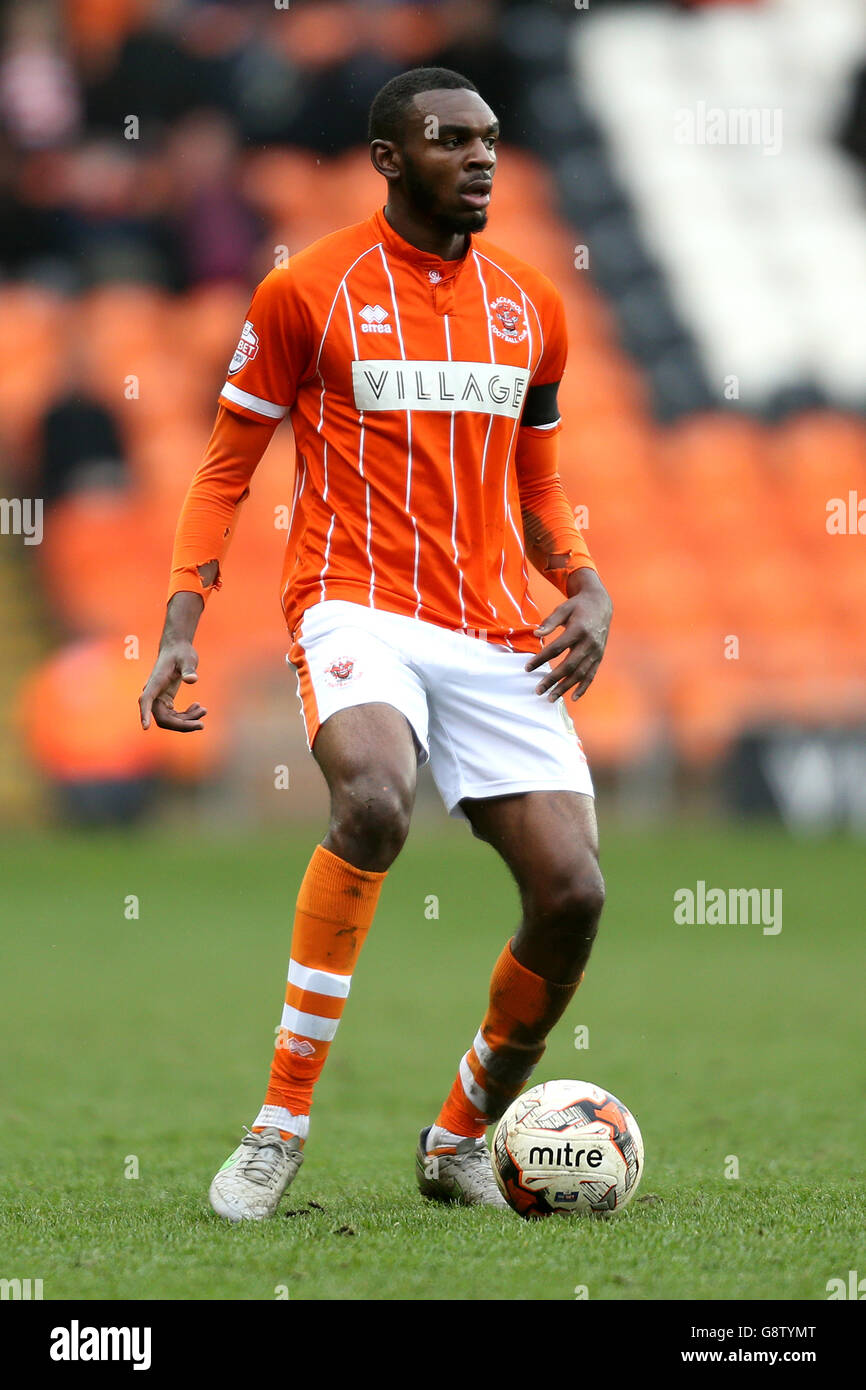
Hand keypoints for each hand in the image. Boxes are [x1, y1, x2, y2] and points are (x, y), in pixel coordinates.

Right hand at [139, 641, 206, 731]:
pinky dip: (187, 715)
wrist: (177, 648)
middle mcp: (155, 693)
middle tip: (202, 725)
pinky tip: (198, 707)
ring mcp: (160, 699)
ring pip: (170, 720)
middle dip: (182, 725)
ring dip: (187, 721)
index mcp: (156, 683)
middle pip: (162, 718)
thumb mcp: (187, 659)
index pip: (146, 700)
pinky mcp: (166, 700)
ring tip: (204, 710)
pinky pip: (174, 715)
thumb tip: (192, 680)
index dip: (145, 714)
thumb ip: (188, 669)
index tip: (145, 727)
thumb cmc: (181, 652)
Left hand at [525, 569, 611, 701]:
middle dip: (553, 680)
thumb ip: (550, 622)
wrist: (600, 604)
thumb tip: (536, 634)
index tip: (527, 668)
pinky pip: (591, 675)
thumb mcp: (563, 609)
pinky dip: (583, 687)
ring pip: (580, 674)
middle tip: (538, 690)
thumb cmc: (577, 606)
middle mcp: (589, 643)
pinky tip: (573, 697)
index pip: (556, 648)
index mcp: (578, 630)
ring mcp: (596, 651)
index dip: (541, 659)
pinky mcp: (599, 656)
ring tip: (551, 698)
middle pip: (569, 665)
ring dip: (565, 687)